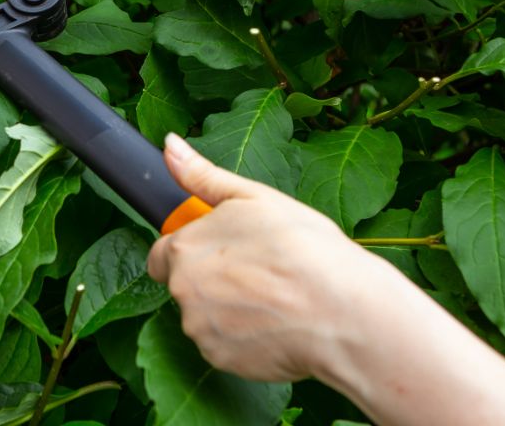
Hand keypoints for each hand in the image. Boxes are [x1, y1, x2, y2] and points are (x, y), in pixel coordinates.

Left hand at [147, 134, 402, 383]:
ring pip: (204, 317)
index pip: (162, 254)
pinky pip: (223, 345)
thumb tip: (169, 146)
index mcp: (185, 248)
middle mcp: (182, 291)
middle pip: (184, 286)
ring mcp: (200, 329)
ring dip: (226, 310)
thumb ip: (203, 176)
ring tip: (272, 297)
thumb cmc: (304, 249)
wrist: (342, 312)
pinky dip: (242, 338)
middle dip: (211, 279)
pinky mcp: (220, 359)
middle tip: (257, 271)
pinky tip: (275, 324)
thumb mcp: (254, 197)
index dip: (192, 251)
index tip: (222, 251)